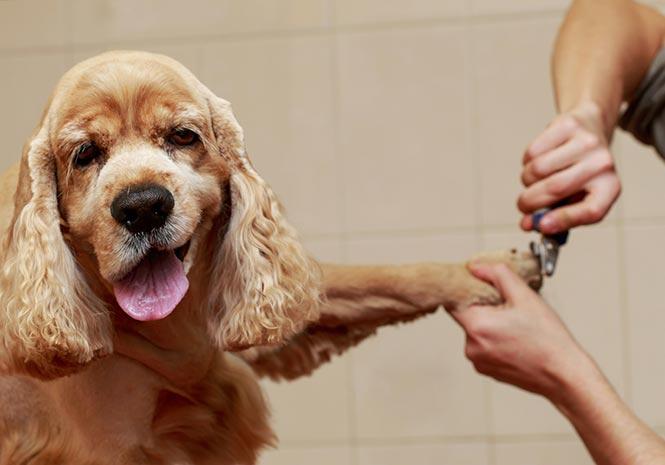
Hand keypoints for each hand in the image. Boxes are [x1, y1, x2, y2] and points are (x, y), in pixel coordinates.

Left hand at [450, 263, 592, 399]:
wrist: (563, 374)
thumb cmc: (548, 340)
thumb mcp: (525, 297)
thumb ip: (497, 275)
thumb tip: (476, 267)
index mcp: (476, 326)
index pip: (454, 301)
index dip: (466, 291)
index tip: (482, 287)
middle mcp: (471, 346)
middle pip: (467, 316)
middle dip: (484, 308)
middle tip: (510, 308)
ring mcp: (478, 361)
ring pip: (476, 331)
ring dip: (490, 324)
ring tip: (517, 327)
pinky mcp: (486, 370)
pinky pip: (483, 346)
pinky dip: (495, 340)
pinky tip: (516, 340)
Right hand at [518, 102, 620, 234]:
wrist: (590, 128)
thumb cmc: (579, 171)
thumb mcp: (575, 197)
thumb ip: (554, 214)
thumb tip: (527, 224)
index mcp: (610, 187)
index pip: (590, 210)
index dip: (563, 220)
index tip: (541, 226)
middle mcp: (603, 164)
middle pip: (555, 189)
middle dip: (529, 202)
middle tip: (523, 206)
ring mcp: (586, 142)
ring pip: (537, 170)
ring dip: (527, 180)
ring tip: (536, 178)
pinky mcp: (568, 125)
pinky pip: (532, 152)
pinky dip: (527, 161)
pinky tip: (539, 158)